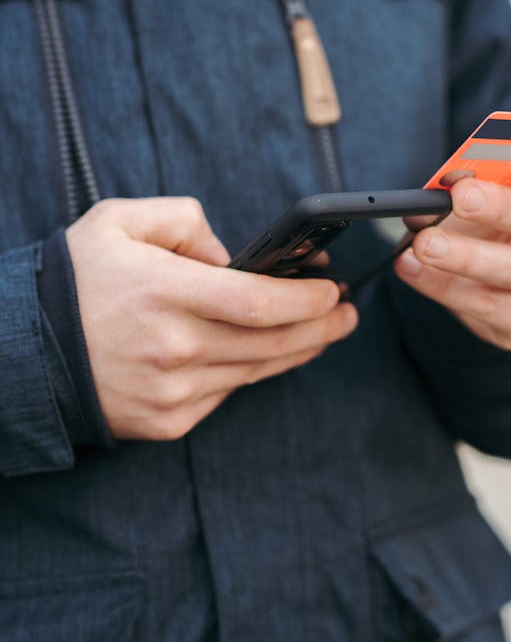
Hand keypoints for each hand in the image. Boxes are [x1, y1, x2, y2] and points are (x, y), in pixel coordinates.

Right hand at [65, 198, 357, 440]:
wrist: (26, 351)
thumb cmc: (77, 280)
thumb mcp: (119, 221)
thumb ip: (183, 220)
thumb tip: (228, 255)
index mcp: (165, 293)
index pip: (259, 302)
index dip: (308, 298)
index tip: (333, 288)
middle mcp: (174, 348)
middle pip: (272, 342)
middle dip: (321, 327)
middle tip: (347, 314)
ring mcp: (172, 391)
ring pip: (256, 371)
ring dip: (299, 351)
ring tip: (325, 331)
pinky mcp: (167, 421)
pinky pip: (226, 394)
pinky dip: (251, 371)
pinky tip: (268, 353)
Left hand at [394, 146, 510, 350]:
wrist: (507, 270)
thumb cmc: (504, 215)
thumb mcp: (496, 189)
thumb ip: (478, 180)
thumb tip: (442, 187)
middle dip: (502, 209)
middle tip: (460, 196)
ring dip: (465, 256)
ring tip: (423, 243)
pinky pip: (493, 309)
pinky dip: (445, 287)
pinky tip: (412, 269)